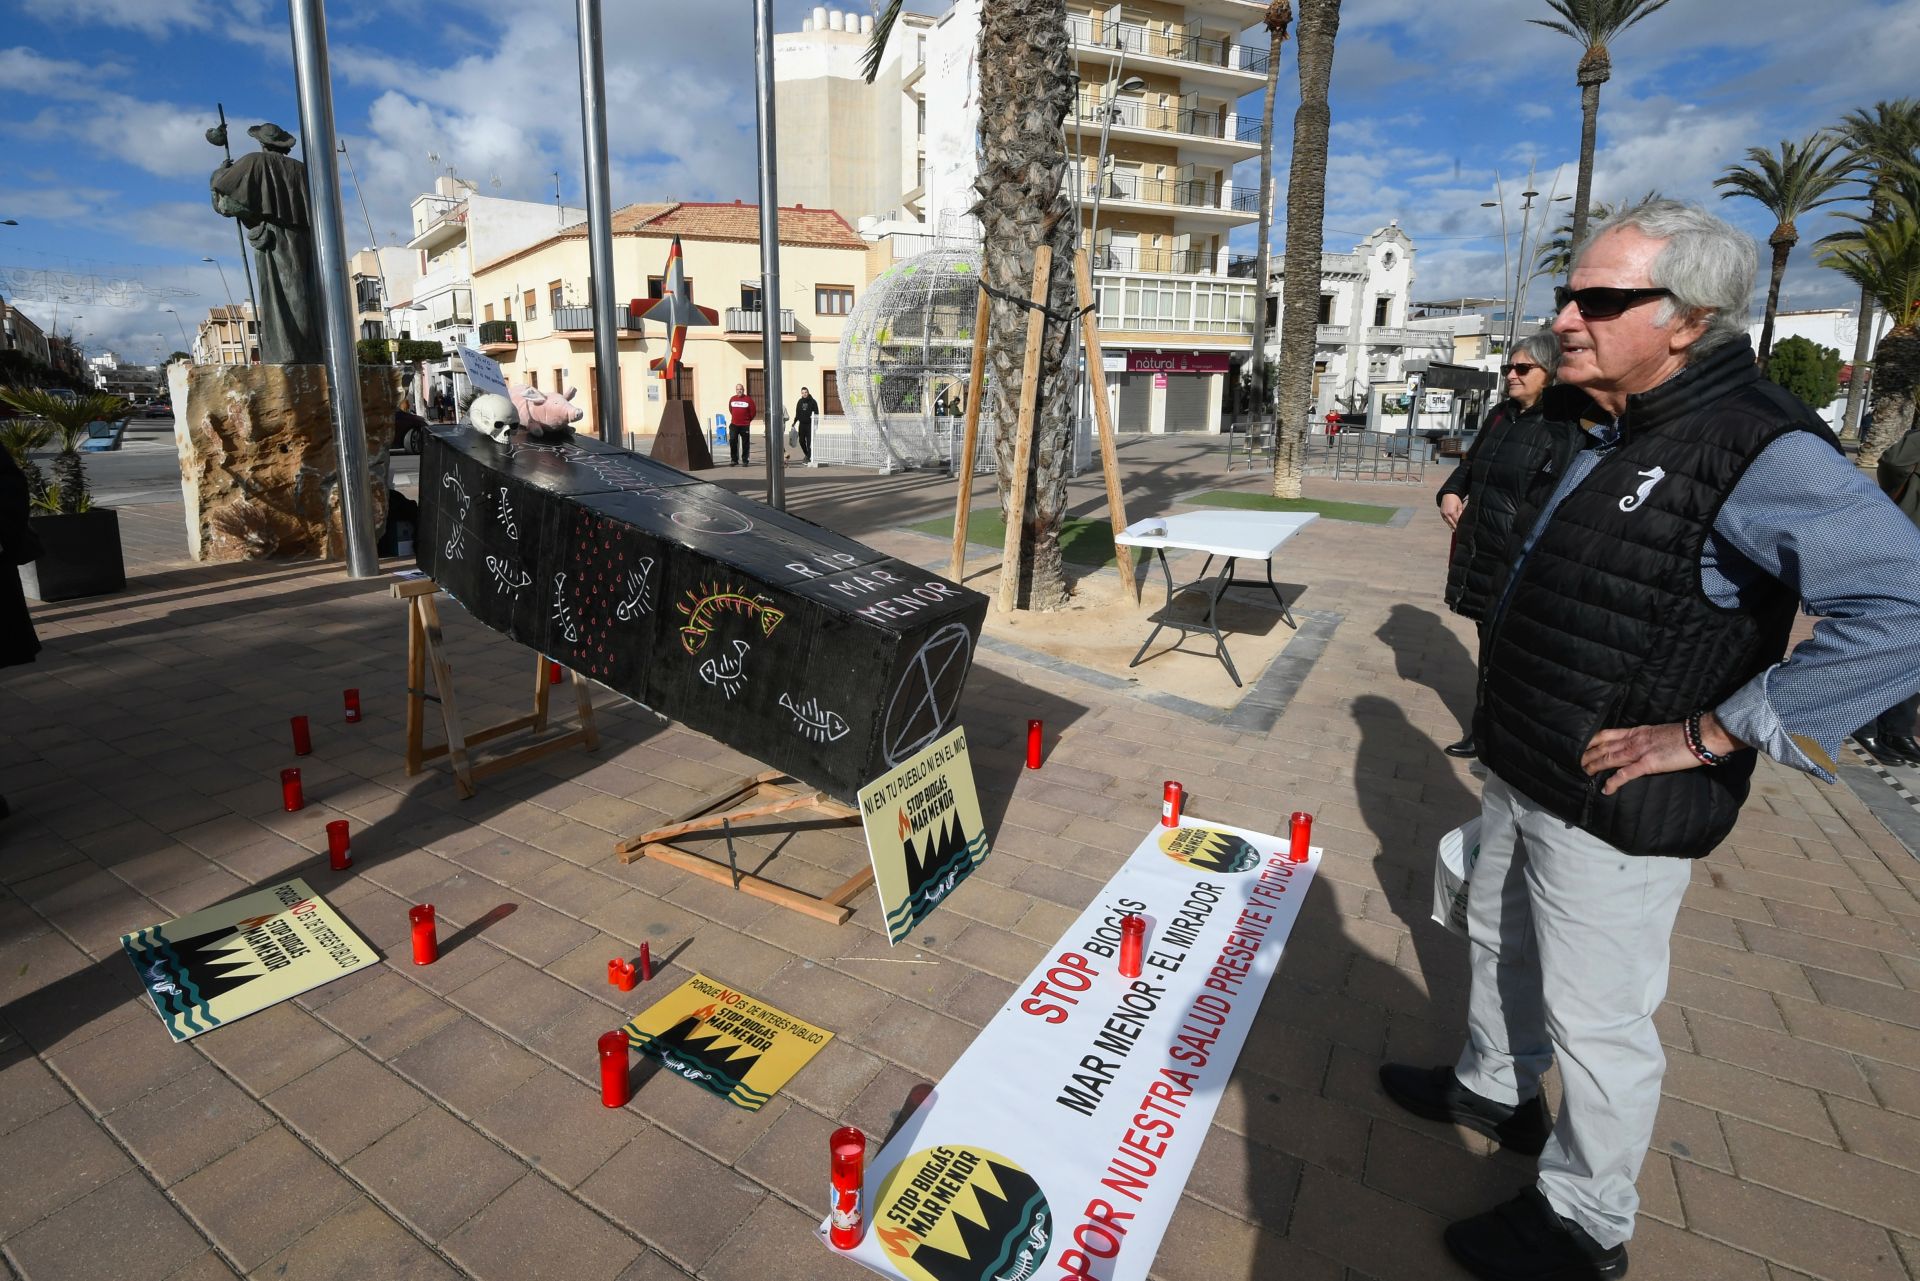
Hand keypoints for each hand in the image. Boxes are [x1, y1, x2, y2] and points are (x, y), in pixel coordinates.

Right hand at [1439, 494, 1464, 529]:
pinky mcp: (1441, 513)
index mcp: (1452, 512)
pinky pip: (1445, 520)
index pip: (1456, 522)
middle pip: (1452, 524)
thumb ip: (1460, 513)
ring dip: (1451, 526)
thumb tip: (1461, 520)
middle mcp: (1446, 514)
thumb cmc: (1455, 499)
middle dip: (1455, 528)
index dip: (1459, 526)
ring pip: (1448, 522)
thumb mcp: (1460, 506)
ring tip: (1454, 531)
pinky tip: (1451, 526)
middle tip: (1459, 532)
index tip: (1462, 529)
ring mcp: (1443, 514)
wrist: (1448, 494)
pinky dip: (1448, 523)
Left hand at [1581, 714, 1743, 795]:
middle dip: (1589, 754)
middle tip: (1577, 761)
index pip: (1608, 734)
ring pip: (1610, 758)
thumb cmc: (1685, 735)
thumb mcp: (1660, 732)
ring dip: (1594, 765)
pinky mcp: (1648, 763)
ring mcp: (1640, 751)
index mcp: (1637, 731)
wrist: (1700, 735)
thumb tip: (1642, 746)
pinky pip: (1626, 774)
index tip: (1583, 745)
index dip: (1593, 740)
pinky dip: (1613, 781)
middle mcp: (1634, 739)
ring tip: (1584, 772)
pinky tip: (1605, 788)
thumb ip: (1648, 738)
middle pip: (1604, 746)